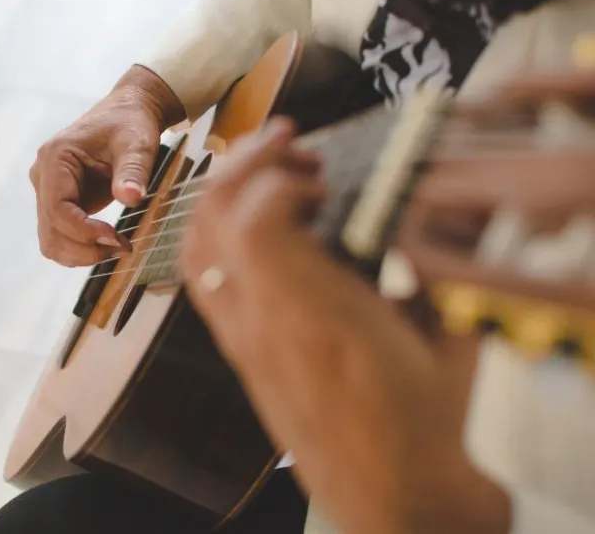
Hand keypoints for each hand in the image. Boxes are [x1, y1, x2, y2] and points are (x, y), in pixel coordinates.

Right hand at [31, 66, 184, 266]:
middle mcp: (43, 176)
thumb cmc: (131, 123)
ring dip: (82, 254)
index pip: (57, 208)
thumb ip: (133, 169)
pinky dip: (82, 248)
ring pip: (51, 240)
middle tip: (122, 249)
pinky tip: (110, 244)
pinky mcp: (59, 202)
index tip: (116, 239)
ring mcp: (47, 191)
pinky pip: (61, 236)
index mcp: (55, 158)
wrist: (127, 113)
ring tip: (118, 249)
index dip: (83, 231)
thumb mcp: (137, 143)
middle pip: (50, 230)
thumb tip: (131, 199)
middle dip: (84, 248)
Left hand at [180, 119, 510, 533]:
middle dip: (244, 162)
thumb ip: (413, 268)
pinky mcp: (236, 352)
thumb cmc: (423, 422)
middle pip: (214, 221)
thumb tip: (393, 212)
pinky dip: (217, 232)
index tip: (320, 171)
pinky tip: (249, 221)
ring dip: (224, 194)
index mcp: (317, 318)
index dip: (281, 176)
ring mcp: (240, 340)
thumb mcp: (441, 333)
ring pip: (196, 245)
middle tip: (285, 140)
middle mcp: (263, 326)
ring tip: (261, 171)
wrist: (390, 496)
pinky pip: (203, 277)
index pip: (259, 220)